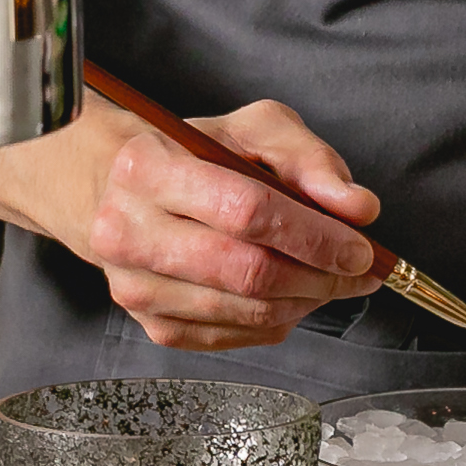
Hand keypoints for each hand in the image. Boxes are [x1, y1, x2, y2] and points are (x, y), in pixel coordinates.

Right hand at [0, 97, 391, 351]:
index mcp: (145, 169)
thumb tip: (356, 207)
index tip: (358, 244)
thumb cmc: (183, 153)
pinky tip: (290, 294)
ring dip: (308, 301)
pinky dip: (279, 320)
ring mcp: (134, 287)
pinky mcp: (150, 324)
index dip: (314, 234)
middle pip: (249, 272)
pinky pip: (236, 336)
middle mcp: (126, 232)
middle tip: (360, 268)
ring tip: (333, 279)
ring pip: (247, 311)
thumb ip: (305, 157)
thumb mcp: (244, 129)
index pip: (245, 211)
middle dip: (321, 276)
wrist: (105, 190)